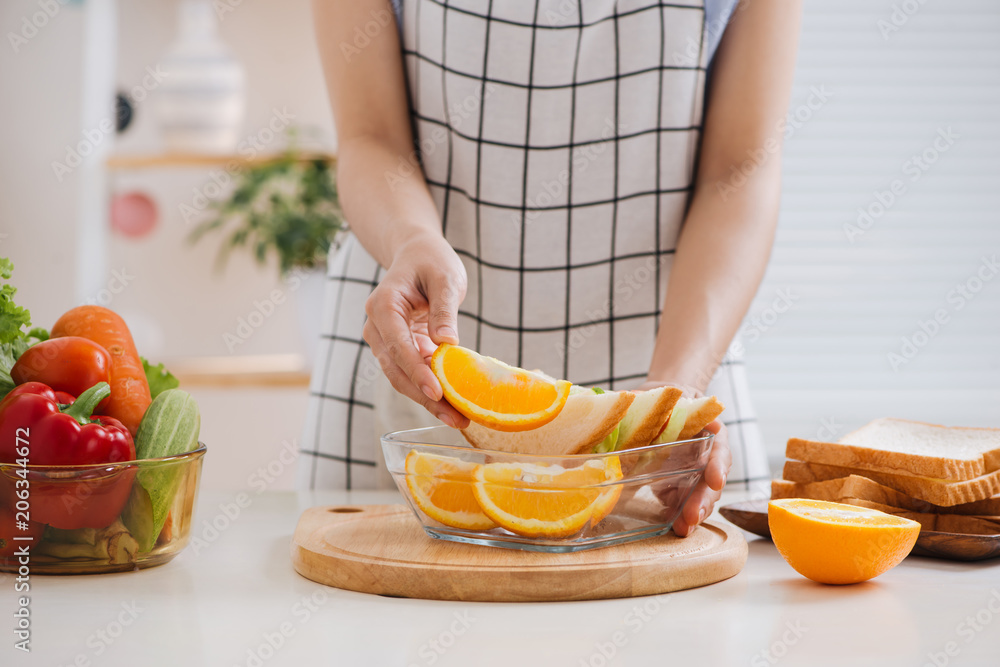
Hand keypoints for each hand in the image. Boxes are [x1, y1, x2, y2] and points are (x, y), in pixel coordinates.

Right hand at [362, 234, 470, 428]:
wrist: (416, 254)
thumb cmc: (431, 261)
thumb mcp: (446, 278)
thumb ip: (445, 310)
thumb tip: (447, 344)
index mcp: (383, 306)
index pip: (398, 346)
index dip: (417, 372)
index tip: (437, 393)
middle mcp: (376, 327)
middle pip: (397, 370)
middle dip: (425, 397)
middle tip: (455, 418)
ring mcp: (384, 340)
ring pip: (402, 378)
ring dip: (428, 399)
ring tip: (458, 418)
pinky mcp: (397, 348)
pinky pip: (411, 373)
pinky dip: (430, 388)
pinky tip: (453, 403)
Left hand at [637, 381, 732, 536]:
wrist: (667, 410)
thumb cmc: (667, 402)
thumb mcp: (657, 398)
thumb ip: (644, 401)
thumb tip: (624, 400)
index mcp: (708, 429)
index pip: (719, 446)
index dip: (718, 464)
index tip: (715, 480)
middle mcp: (708, 453)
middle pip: (713, 478)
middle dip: (705, 499)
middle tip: (693, 515)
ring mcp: (698, 472)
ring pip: (704, 495)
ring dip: (696, 512)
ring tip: (685, 528)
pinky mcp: (685, 486)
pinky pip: (688, 502)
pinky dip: (683, 516)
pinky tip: (678, 528)